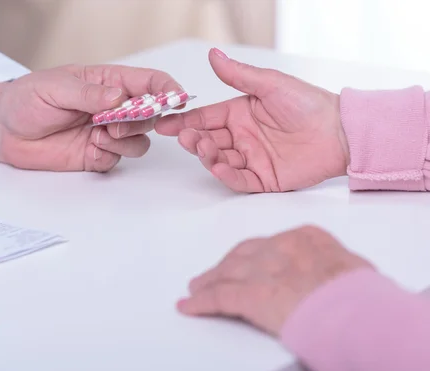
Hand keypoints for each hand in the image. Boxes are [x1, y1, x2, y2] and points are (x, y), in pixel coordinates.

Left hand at [0, 64, 182, 171]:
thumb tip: (120, 97)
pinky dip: (110, 154)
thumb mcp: (54, 87)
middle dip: (143, 119)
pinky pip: (118, 159)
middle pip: (150, 114)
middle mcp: (112, 108)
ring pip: (139, 140)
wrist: (3, 130)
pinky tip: (90, 147)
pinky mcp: (96, 155)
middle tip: (117, 122)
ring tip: (99, 135)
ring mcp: (105, 132)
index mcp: (106, 82)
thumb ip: (88, 94)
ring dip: (127, 139)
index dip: (167, 89)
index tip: (175, 100)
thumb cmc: (26, 99)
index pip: (148, 81)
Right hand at [156, 48, 348, 191]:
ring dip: (207, 155)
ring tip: (202, 147)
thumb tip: (213, 56)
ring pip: (219, 160)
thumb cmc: (309, 104)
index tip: (165, 123)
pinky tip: (218, 166)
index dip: (184, 121)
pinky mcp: (263, 178)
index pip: (206, 118)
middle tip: (186, 137)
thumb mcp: (270, 85)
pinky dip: (226, 175)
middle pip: (208, 140)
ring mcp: (252, 158)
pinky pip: (239, 179)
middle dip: (193, 140)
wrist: (340, 132)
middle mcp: (242, 137)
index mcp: (240, 114)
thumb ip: (239, 74)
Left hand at [177, 225, 372, 335]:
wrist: (355, 309)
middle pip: (242, 255)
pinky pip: (217, 298)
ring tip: (196, 287)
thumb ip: (333, 267)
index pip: (270, 245)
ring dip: (209, 281)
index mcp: (304, 238)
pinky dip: (200, 303)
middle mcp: (278, 249)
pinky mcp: (248, 295)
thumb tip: (336, 277)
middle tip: (213, 273)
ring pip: (226, 273)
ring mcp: (261, 270)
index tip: (246, 261)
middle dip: (226, 265)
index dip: (253, 255)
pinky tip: (188, 306)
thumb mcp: (352, 269)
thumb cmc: (361, 294)